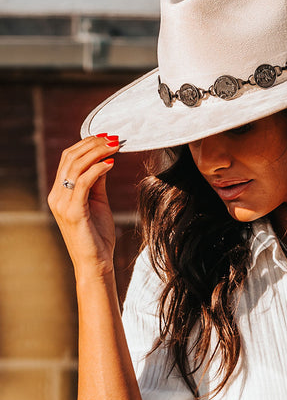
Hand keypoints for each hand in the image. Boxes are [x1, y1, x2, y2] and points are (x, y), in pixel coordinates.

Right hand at [48, 134, 119, 281]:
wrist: (96, 262)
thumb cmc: (98, 234)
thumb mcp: (98, 201)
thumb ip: (98, 181)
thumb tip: (104, 159)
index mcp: (60, 192)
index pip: (69, 159)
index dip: (87, 144)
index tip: (107, 136)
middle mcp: (56, 196)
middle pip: (70, 158)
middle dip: (93, 144)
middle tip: (114, 138)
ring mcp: (62, 204)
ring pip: (75, 167)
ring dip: (97, 152)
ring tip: (115, 146)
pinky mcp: (73, 211)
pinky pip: (82, 182)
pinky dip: (97, 169)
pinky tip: (111, 163)